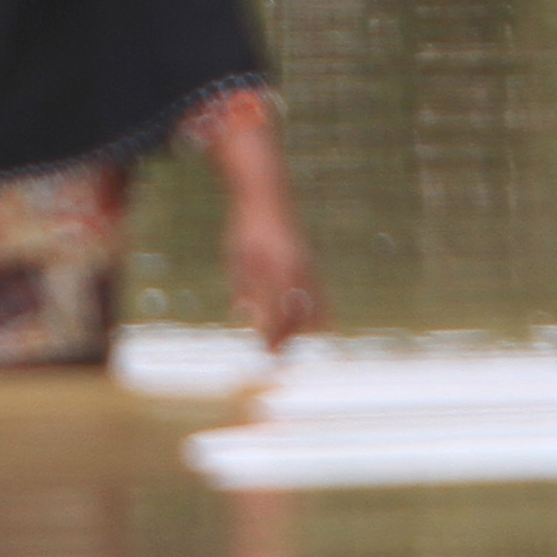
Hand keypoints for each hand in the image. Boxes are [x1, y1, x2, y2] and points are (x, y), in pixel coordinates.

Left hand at [224, 197, 321, 352]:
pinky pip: (319, 296)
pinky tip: (320, 328)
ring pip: (311, 307)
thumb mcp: (237, 256)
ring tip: (292, 346)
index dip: (271, 334)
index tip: (265, 351)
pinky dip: (319, 313)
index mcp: (272, 269)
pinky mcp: (311, 265)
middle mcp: (294, 271)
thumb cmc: (246, 229)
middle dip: (286, 338)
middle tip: (276, 357)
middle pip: (294, 315)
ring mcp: (306, 268)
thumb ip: (241, 285)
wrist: (268, 199)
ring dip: (301, 329)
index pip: (274, 311)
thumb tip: (241, 314)